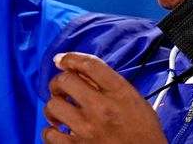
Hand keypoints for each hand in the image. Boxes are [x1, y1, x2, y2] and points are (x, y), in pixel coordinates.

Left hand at [43, 52, 167, 143]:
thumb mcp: (134, 101)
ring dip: (53, 107)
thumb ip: (110, 84)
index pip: (90, 64)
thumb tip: (81, 72)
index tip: (61, 60)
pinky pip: (49, 134)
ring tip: (58, 112)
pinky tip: (58, 131)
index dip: (71, 58)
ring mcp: (88, 129)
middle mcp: (102, 108)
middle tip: (59, 89)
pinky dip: (50, 132)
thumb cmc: (142, 132)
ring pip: (53, 106)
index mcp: (119, 92)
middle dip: (58, 82)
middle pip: (66, 80)